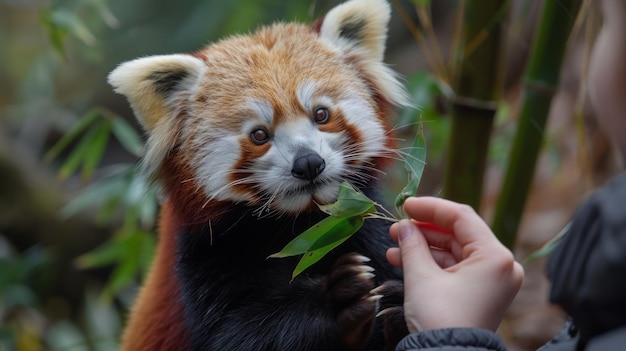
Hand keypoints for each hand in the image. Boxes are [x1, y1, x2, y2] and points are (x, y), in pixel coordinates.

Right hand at [387, 197, 523, 332]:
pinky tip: (403, 261)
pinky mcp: (481, 293)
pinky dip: (430, 264)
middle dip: (423, 231)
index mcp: (495, 257)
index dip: (431, 208)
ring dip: (423, 247)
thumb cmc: (440, 320)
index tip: (406, 205)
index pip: (461, 217)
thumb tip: (405, 227)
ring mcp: (492, 281)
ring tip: (394, 246)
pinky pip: (454, 268)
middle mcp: (500, 266)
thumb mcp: (421, 277)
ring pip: (453, 251)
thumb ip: (412, 245)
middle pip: (458, 234)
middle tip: (396, 228)